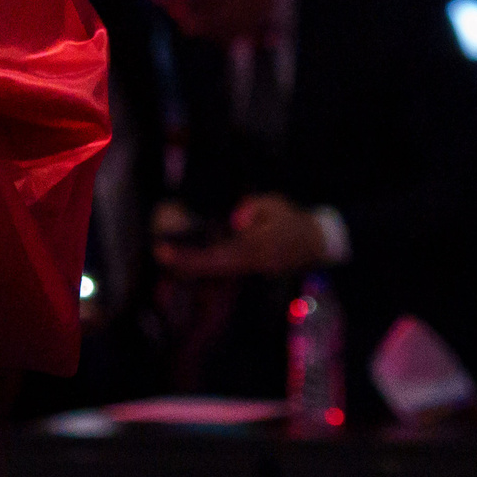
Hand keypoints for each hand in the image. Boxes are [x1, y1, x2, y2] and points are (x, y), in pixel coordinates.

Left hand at [155, 194, 329, 279]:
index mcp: (259, 247)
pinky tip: (186, 259)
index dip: (193, 255)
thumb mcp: (275, 204)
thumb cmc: (291, 219)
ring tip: (167, 254)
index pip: (221, 253)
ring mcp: (254, 270)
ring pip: (219, 272)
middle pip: (215, 267)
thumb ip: (254, 207)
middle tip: (160, 252)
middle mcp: (254, 263)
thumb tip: (235, 220)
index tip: (168, 250)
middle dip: (187, 263)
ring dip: (193, 266)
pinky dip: (205, 265)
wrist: (316, 243)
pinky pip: (225, 270)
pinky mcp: (252, 271)